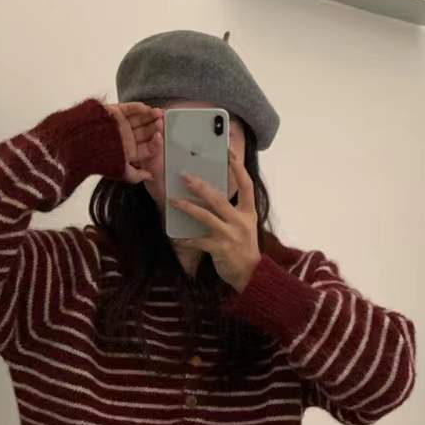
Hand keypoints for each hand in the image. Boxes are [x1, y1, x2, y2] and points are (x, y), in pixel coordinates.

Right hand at [105, 101, 162, 183]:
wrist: (80, 143)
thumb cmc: (100, 158)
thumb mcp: (120, 170)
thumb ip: (136, 175)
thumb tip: (151, 177)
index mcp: (130, 152)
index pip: (147, 146)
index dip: (156, 141)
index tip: (161, 136)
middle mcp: (127, 138)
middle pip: (146, 131)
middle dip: (155, 127)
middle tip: (163, 122)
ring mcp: (122, 125)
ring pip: (140, 119)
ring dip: (150, 116)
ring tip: (159, 113)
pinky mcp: (115, 112)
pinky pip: (129, 108)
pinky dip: (138, 108)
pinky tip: (146, 108)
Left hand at [168, 155, 259, 291]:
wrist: (251, 274)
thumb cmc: (245, 247)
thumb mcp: (245, 224)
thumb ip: (233, 210)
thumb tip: (212, 194)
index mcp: (248, 212)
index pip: (246, 184)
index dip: (237, 167)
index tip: (228, 151)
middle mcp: (240, 221)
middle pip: (219, 199)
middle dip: (200, 187)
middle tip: (185, 176)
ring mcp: (230, 235)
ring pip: (206, 217)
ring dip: (187, 207)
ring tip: (173, 201)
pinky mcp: (220, 249)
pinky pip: (199, 241)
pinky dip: (187, 240)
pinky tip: (177, 238)